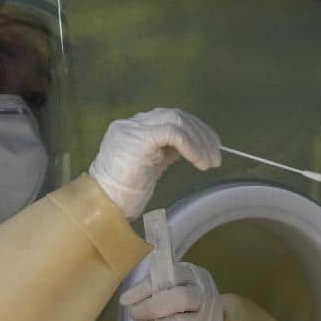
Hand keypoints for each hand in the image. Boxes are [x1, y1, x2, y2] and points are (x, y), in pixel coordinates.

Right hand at [89, 108, 220, 218]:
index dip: (195, 130)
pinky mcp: (140, 137)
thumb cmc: (124, 194)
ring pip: (177, 121)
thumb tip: (192, 147)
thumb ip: (165, 152)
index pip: (170, 118)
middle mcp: (133, 123)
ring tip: (210, 162)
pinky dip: (191, 146)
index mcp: (134, 129)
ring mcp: (134, 128)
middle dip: (202, 134)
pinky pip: (173, 133)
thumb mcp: (150, 167)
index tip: (212, 148)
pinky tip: (199, 161)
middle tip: (216, 156)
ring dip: (199, 141)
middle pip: (176, 116)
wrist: (103, 204)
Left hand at [120, 261, 224, 320]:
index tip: (125, 299)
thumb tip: (129, 298)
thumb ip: (154, 286)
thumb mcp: (171, 286)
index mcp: (195, 276)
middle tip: (134, 314)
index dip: (147, 287)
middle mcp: (206, 296)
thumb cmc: (181, 303)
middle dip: (151, 308)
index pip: (172, 276)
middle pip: (179, 299)